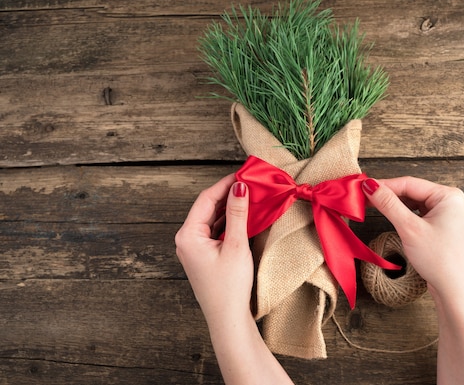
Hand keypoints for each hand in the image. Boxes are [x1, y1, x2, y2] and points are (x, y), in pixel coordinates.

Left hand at [175, 175, 293, 384]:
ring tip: (249, 197)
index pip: (206, 199)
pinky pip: (214, 231)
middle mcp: (186, 240)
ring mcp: (194, 248)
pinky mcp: (203, 256)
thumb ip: (237, 213)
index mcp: (188, 235)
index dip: (225, 184)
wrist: (227, 319)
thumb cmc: (229, 286)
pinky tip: (243, 217)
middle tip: (249, 183)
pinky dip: (228, 222)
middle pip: (207, 207)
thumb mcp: (236, 245)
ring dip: (229, 208)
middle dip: (228, 194)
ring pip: (211, 219)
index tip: (243, 173)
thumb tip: (239, 186)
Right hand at [363, 177, 463, 384]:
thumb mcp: (409, 228)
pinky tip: (390, 216)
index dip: (384, 185)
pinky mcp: (443, 228)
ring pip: (415, 203)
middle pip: (412, 192)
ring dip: (395, 205)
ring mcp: (448, 216)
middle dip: (388, 195)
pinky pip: (420, 215)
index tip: (362, 187)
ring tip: (372, 206)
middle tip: (363, 197)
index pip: (409, 183)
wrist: (457, 291)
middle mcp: (451, 202)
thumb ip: (389, 204)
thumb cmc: (439, 259)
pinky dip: (404, 215)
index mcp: (448, 195)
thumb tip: (370, 185)